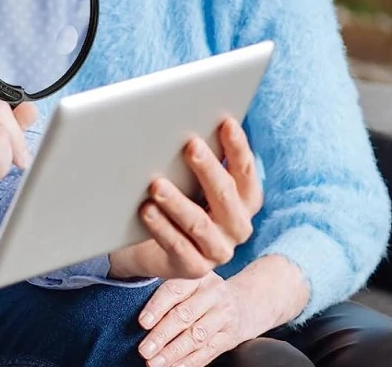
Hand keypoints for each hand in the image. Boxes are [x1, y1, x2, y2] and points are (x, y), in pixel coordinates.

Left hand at [108, 117, 262, 279]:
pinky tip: (146, 210)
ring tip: (156, 184)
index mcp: (244, 201)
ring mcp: (218, 250)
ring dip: (177, 202)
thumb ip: (199, 161)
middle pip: (225, 195)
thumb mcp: (191, 183)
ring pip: (199, 224)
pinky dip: (161, 227)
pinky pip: (178, 247)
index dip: (237, 147)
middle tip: (190, 145)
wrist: (156, 250)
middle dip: (208, 169)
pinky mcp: (194, 269)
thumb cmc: (179, 203)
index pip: (245, 171)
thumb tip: (185, 122)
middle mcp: (237, 226)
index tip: (225, 122)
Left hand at [137, 273, 260, 366]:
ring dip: (173, 352)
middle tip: (144, 349)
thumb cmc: (205, 292)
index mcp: (199, 277)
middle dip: (162, 335)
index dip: (158, 306)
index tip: (143, 322)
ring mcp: (224, 316)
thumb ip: (169, 291)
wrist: (248, 301)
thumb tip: (138, 312)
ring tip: (154, 362)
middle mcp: (214, 294)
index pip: (175, 290)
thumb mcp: (191, 281)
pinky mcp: (229, 337)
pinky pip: (208, 352)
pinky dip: (188, 362)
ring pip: (196, 337)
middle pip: (185, 315)